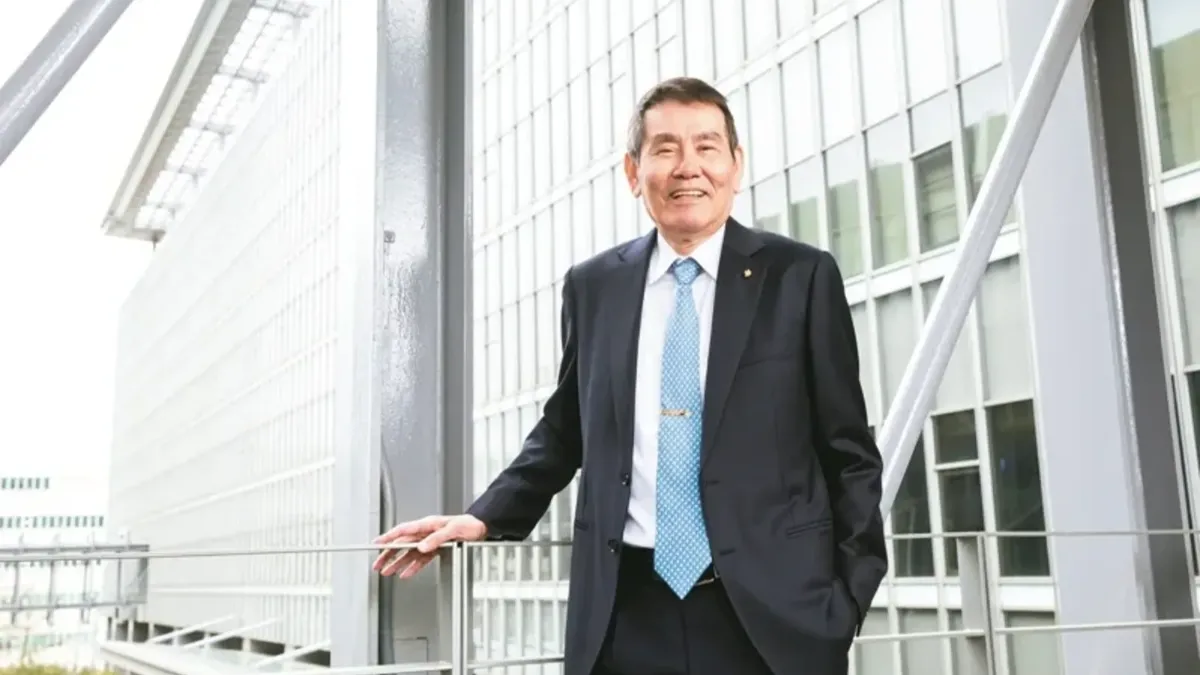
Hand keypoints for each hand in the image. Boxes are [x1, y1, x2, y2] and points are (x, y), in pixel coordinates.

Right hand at [372, 514, 486, 577]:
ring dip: (397, 563)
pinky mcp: (436, 549)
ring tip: (386, 571)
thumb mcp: (453, 530)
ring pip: (409, 553)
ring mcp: (430, 541)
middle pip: (402, 544)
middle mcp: (426, 532)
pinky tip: (405, 573)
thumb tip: (421, 547)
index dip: (388, 537)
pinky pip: (421, 559)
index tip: (377, 543)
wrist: (481, 527)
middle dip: (388, 554)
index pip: (403, 530)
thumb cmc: (469, 524)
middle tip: (377, 564)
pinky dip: (412, 567)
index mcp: (428, 524)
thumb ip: (436, 538)